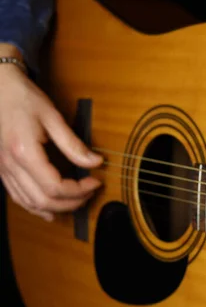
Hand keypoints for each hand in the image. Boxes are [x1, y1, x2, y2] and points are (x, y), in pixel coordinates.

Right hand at [0, 44, 102, 220]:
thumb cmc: (23, 97)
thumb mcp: (53, 117)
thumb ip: (73, 144)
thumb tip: (96, 162)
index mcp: (23, 152)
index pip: (55, 187)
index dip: (79, 190)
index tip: (95, 182)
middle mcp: (10, 165)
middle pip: (43, 200)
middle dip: (71, 203)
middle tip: (90, 193)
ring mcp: (2, 169)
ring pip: (29, 203)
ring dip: (55, 208)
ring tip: (77, 202)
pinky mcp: (1, 169)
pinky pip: (18, 197)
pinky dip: (36, 206)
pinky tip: (50, 210)